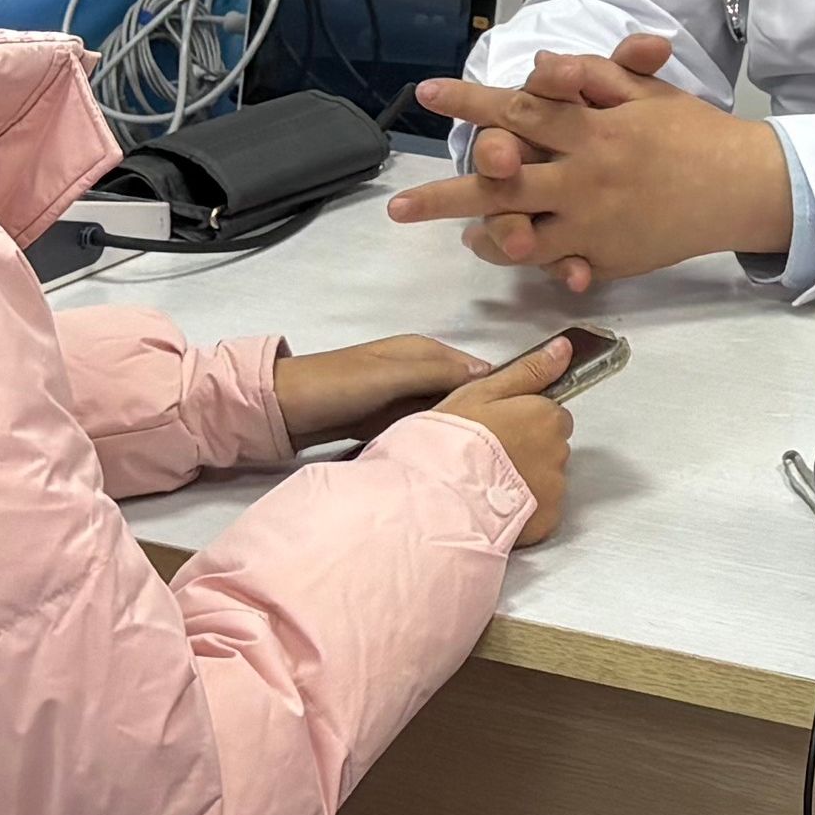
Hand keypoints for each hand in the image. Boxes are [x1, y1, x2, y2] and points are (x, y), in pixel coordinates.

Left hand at [267, 332, 513, 447]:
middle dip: (487, 413)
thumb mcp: (389, 375)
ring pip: (447, 414)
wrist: (282, 408)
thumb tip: (490, 372)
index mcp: (422, 351)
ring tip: (491, 457)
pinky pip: (425, 429)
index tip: (532, 411)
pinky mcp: (389, 421)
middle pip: (465, 393)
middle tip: (516, 444)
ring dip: (463, 431)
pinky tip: (453, 462)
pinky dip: (438, 441)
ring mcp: (402, 398)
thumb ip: (436, 372)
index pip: (477, 368)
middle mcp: (417, 371)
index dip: (504, 385)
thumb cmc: (337, 385)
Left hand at [384, 34, 792, 290]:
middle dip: (447, 193)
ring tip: (445, 234)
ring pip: (522, 231)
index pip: (521, 110)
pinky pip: (555, 263)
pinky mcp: (608, 255)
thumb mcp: (646, 91)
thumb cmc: (691, 132)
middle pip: (505, 182)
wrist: (740, 186)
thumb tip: (546, 64)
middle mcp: (585, 175)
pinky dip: (526, 259)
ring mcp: (594, 221)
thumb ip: (594, 76)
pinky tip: (498, 250)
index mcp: (593, 127)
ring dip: (479, 234)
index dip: (471, 103)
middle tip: (401, 206)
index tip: (429, 95)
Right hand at [430, 334, 582, 541]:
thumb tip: (562, 348)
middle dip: (527, 450)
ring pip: (546, 479)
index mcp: (546, 417)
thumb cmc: (453, 441)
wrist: (438, 496)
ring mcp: (554, 489)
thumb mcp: (483, 392)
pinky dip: (524, 509)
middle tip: (488, 455)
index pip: (552, 414)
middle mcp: (558, 452)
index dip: (524, 420)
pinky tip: (494, 505)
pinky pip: (541, 511)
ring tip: (486, 482)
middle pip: (551, 447)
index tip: (499, 428)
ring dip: (525, 480)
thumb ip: (528, 371)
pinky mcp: (546, 521)